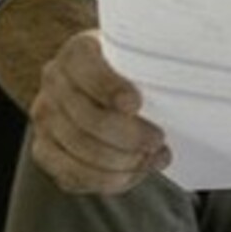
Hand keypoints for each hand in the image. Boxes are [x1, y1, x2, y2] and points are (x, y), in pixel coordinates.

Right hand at [25, 28, 170, 193]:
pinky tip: (133, 173)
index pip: (86, 67)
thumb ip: (157, 67)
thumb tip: (185, 83)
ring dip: (122, 162)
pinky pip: (72, 175)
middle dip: (127, 136)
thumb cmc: (137, 74)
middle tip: (158, 140)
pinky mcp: (45, 149)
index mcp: (78, 51)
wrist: (113, 88)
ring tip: (151, 159)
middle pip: (86, 117)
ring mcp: (45, 117)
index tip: (136, 104)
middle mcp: (54, 80)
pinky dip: (106, 180)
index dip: (109, 88)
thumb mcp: (146, 59)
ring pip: (79, 149)